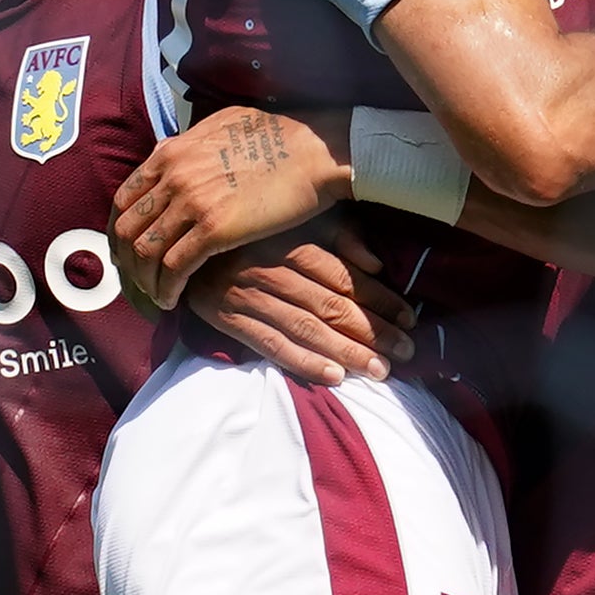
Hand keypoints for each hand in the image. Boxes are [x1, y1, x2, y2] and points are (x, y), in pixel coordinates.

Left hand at [112, 109, 350, 309]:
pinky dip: (166, 289)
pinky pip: (174, 268)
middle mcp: (173, 176)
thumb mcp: (222, 124)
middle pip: (127, 228)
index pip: (125, 198)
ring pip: (145, 252)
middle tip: (137, 279)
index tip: (128, 249)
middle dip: (126, 260)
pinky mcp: (214, 230)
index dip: (121, 230)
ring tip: (155, 294)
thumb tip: (174, 154)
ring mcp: (191, 203)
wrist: (316, 150)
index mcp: (172, 152)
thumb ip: (190, 143)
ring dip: (144, 280)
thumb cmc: (281, 135)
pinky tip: (173, 300)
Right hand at [187, 224, 417, 386]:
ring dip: (347, 352)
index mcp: (291, 240)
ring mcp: (247, 296)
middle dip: (373, 332)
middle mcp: (271, 269)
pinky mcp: (228, 319)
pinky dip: (304, 362)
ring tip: (380, 371)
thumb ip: (341, 235)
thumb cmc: (255, 229)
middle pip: (331, 305)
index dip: (380, 299)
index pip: (345, 276)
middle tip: (405, 352)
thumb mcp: (298, 218)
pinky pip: (271, 345)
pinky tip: (335, 377)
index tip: (409, 318)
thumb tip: (377, 265)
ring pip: (306, 329)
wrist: (184, 240)